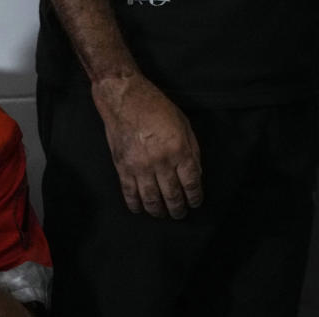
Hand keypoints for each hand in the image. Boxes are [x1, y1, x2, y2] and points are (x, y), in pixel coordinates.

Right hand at [92, 73, 202, 218]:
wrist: (125, 100)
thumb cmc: (156, 107)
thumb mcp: (183, 124)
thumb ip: (192, 150)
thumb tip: (195, 173)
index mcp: (179, 149)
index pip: (190, 182)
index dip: (194, 196)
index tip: (195, 203)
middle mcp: (161, 161)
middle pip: (172, 194)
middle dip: (178, 208)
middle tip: (180, 214)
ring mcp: (140, 166)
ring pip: (151, 198)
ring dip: (158, 211)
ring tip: (162, 215)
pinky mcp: (123, 167)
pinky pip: (129, 192)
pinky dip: (135, 204)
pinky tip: (140, 210)